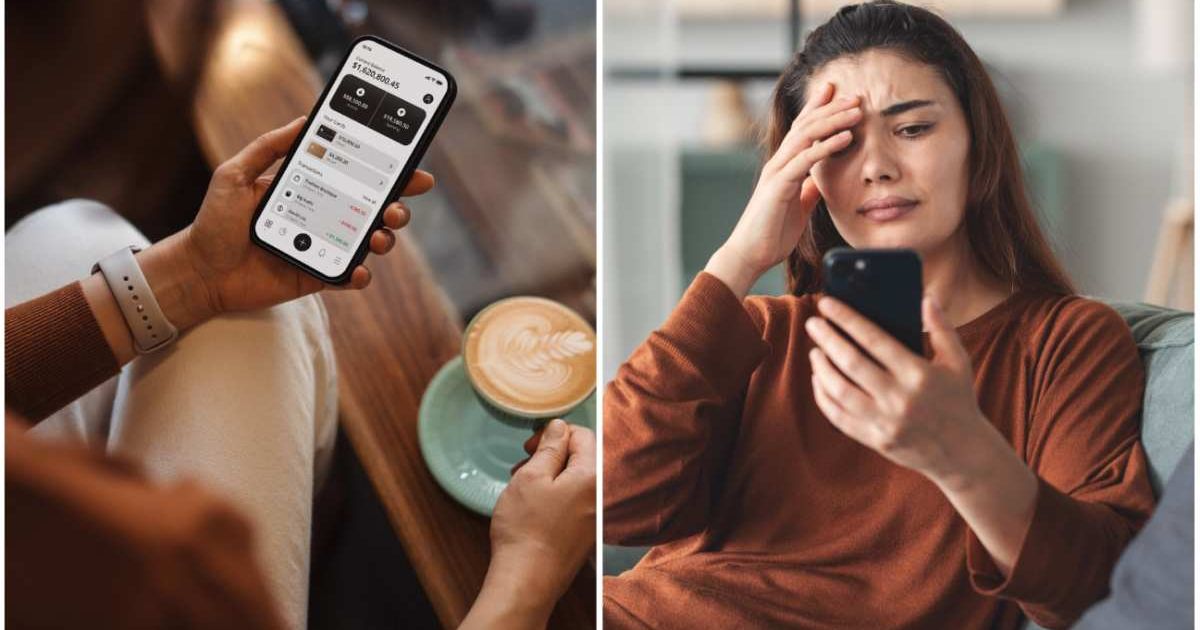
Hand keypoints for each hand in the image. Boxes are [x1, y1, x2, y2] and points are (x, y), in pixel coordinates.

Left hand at [146, 116, 434, 328]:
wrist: (199, 270)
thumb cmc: (213, 222)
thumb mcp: (235, 174)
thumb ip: (268, 147)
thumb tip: (305, 121)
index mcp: (311, 189)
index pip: (356, 176)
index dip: (388, 173)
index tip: (411, 168)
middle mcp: (323, 217)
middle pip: (374, 209)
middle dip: (397, 207)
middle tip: (397, 208)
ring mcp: (322, 247)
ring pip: (369, 242)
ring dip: (384, 239)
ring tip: (377, 237)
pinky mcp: (316, 276)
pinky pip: (348, 276)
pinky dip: (359, 275)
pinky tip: (358, 270)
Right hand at [462, 420, 594, 628]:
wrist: (527, 581)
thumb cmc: (526, 530)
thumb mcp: (531, 477)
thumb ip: (550, 447)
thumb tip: (560, 427)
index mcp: (593, 476)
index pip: (583, 435)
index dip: (553, 434)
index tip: (531, 445)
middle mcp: (602, 495)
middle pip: (583, 457)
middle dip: (552, 454)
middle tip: (524, 463)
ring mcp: (597, 516)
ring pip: (578, 479)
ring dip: (552, 474)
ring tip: (524, 485)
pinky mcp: (588, 532)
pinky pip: (577, 501)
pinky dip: (557, 495)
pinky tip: (535, 505)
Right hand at [705, 82, 860, 298]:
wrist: (751, 254)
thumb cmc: (772, 233)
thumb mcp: (798, 206)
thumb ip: (808, 189)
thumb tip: (822, 180)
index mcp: (783, 166)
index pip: (801, 129)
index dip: (819, 108)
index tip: (838, 92)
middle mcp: (778, 163)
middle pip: (806, 125)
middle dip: (831, 108)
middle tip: (856, 96)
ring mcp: (777, 172)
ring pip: (806, 135)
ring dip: (833, 120)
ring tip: (856, 111)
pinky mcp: (779, 185)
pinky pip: (806, 159)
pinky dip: (827, 146)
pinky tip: (845, 137)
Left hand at [804, 295, 989, 485]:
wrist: (963, 453)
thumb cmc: (957, 399)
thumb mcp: (958, 362)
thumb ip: (942, 328)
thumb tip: (926, 298)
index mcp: (919, 375)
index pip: (874, 340)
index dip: (847, 319)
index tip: (827, 304)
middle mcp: (900, 399)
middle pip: (851, 363)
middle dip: (827, 339)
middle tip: (812, 323)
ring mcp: (885, 422)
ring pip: (839, 391)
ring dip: (821, 368)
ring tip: (815, 351)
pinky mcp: (875, 440)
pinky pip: (838, 417)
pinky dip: (823, 396)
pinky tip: (819, 379)